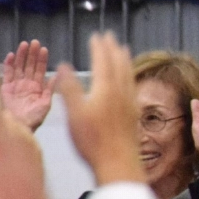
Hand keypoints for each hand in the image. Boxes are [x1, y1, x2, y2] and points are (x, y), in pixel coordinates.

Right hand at [1, 40, 55, 132]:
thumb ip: (50, 90)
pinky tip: (10, 55)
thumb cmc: (35, 120)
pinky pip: (7, 75)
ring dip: (20, 56)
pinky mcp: (6, 89)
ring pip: (18, 67)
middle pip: (29, 65)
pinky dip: (8, 65)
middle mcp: (27, 84)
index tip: (43, 49)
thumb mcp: (46, 105)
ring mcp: (16, 86)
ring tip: (23, 45)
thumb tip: (56, 77)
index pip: (40, 70)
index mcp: (38, 87)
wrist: (19, 129)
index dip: (42, 59)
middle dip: (31, 54)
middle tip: (34, 42)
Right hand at [57, 33, 143, 185]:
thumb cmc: (93, 141)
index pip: (103, 62)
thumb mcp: (75, 114)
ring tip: (124, 50)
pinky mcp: (134, 113)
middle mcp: (121, 92)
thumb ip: (69, 89)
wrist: (118, 163)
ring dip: (125, 59)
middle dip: (113, 48)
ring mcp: (130, 103)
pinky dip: (130, 75)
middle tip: (110, 36)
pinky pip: (133, 86)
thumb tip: (64, 65)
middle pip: (119, 64)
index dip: (100, 48)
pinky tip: (129, 80)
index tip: (97, 36)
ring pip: (129, 74)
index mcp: (106, 89)